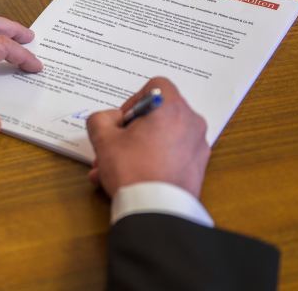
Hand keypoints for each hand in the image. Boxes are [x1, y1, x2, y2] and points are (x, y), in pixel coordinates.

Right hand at [86, 77, 209, 198]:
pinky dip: (152, 161)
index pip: (156, 86)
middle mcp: (191, 123)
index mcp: (172, 108)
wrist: (157, 211)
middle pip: (158, 114)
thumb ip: (100, 119)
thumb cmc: (134, 170)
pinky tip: (130, 179)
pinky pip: (171, 155)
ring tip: (113, 169)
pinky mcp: (197, 167)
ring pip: (162, 138)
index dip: (134, 100)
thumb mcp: (104, 139)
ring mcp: (197, 146)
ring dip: (137, 149)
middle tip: (114, 147)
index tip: (122, 121)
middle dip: (131, 131)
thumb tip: (108, 120)